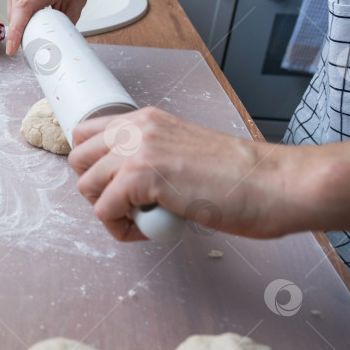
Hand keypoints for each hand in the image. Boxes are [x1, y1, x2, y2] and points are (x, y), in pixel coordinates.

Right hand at [6, 0, 93, 55]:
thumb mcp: (75, 8)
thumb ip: (63, 27)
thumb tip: (55, 46)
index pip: (24, 8)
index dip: (16, 30)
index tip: (12, 48)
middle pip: (16, 14)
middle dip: (17, 35)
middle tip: (28, 48)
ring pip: (12, 13)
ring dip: (17, 27)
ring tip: (30, 33)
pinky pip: (11, 9)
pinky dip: (16, 19)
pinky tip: (26, 23)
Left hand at [68, 107, 295, 240]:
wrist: (272, 184)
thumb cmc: (237, 176)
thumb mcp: (182, 150)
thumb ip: (150, 155)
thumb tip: (122, 180)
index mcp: (146, 119)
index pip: (86, 133)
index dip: (92, 164)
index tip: (111, 184)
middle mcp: (136, 128)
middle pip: (77, 159)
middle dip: (95, 188)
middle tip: (126, 204)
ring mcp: (137, 150)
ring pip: (86, 186)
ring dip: (107, 210)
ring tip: (139, 219)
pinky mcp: (140, 177)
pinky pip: (104, 211)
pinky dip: (121, 229)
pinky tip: (147, 230)